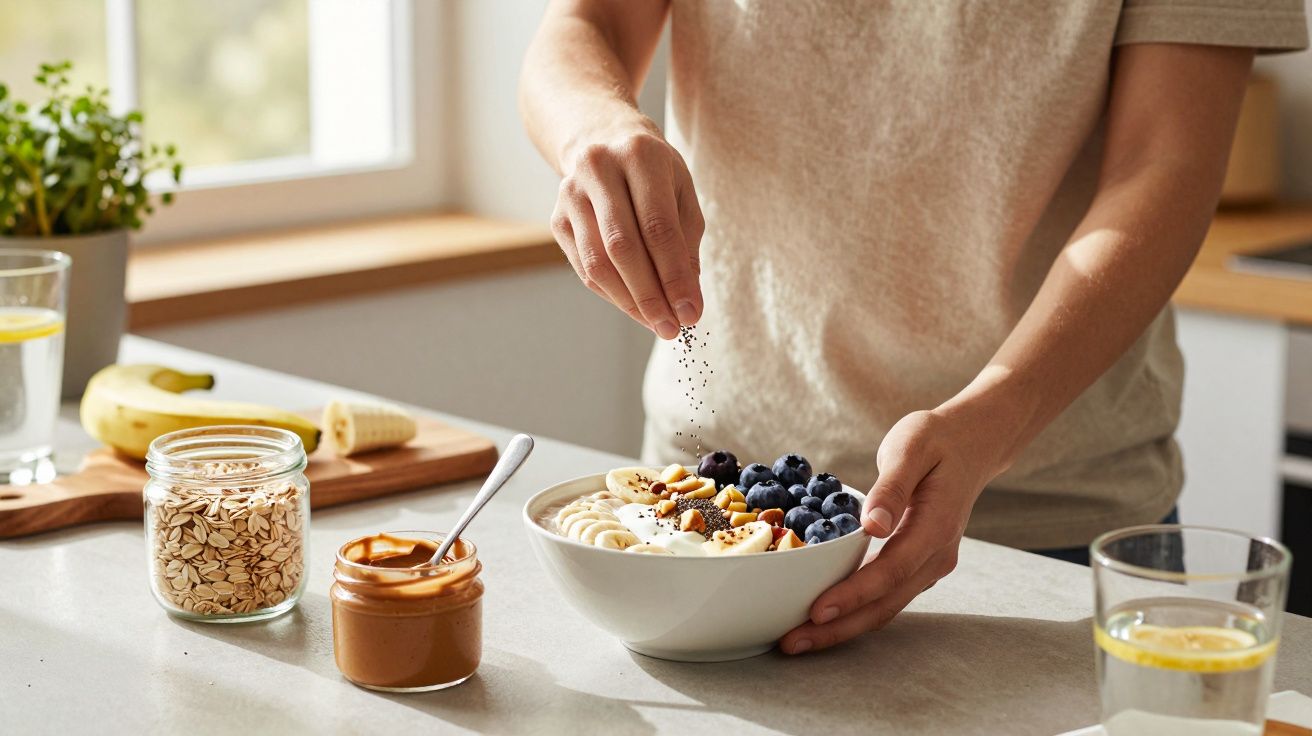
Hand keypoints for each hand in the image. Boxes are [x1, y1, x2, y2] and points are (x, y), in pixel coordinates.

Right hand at [550, 121, 705, 339]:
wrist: (599, 137)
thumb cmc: (652, 172)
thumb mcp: (680, 192)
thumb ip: (686, 243)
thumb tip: (688, 301)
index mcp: (640, 155)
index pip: (658, 227)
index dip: (675, 275)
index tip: (692, 313)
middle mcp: (599, 169)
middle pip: (623, 247)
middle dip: (651, 295)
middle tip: (672, 328)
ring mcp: (571, 194)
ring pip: (597, 262)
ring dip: (629, 302)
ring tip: (656, 324)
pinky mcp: (557, 217)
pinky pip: (584, 268)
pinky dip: (612, 294)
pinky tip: (635, 307)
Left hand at [780, 401, 1015, 653]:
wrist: (973, 443)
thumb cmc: (937, 439)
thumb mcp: (912, 446)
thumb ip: (891, 487)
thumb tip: (872, 525)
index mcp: (935, 527)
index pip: (890, 571)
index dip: (853, 594)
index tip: (816, 611)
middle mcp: (936, 555)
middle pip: (885, 604)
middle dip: (838, 627)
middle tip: (792, 643)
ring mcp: (931, 565)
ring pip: (886, 607)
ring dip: (844, 627)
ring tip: (799, 640)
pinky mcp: (919, 565)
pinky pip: (887, 597)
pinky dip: (856, 612)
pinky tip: (825, 617)